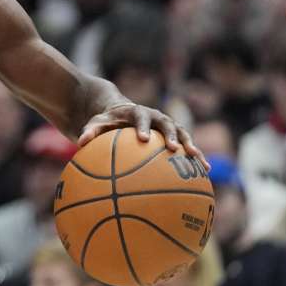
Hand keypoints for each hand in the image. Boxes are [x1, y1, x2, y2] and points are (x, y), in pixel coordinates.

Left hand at [77, 102, 206, 169]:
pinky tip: (205, 173)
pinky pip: (186, 147)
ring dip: (192, 147)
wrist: (121, 114)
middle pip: (168, 124)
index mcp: (138, 112)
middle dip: (171, 136)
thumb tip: (80, 142)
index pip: (142, 117)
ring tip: (200, 163)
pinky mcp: (173, 137)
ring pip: (183, 135)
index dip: (144, 127)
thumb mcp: (96, 123)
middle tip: (173, 149)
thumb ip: (90, 131)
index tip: (143, 138)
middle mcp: (157, 117)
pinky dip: (195, 157)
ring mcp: (167, 127)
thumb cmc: (107, 121)